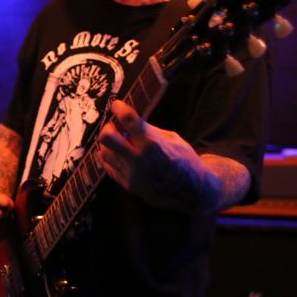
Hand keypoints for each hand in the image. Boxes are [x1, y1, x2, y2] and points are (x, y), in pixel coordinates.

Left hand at [97, 100, 219, 211]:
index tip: (116, 105)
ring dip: (107, 144)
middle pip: (106, 137)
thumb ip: (150, 131)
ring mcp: (131, 173)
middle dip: (107, 128)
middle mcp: (138, 158)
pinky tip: (117, 154)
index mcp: (152, 143)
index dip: (119, 108)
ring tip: (117, 142)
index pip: (128, 120)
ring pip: (104, 153)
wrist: (193, 191)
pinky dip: (110, 158)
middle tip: (114, 127)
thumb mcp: (173, 139)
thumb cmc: (186, 161)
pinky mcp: (128, 185)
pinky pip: (109, 168)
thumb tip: (132, 121)